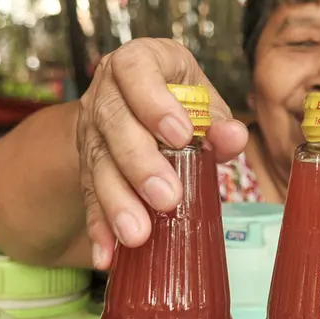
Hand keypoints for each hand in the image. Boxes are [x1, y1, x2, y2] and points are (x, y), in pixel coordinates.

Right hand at [77, 39, 247, 268]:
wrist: (132, 105)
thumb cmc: (177, 98)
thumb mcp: (200, 100)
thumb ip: (217, 120)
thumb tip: (233, 137)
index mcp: (136, 63)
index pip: (136, 71)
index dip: (155, 103)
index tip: (179, 135)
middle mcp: (105, 94)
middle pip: (114, 125)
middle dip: (140, 164)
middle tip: (166, 197)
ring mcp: (90, 131)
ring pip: (98, 165)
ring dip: (117, 203)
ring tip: (137, 235)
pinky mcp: (85, 167)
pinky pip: (88, 198)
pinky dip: (99, 229)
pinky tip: (108, 255)